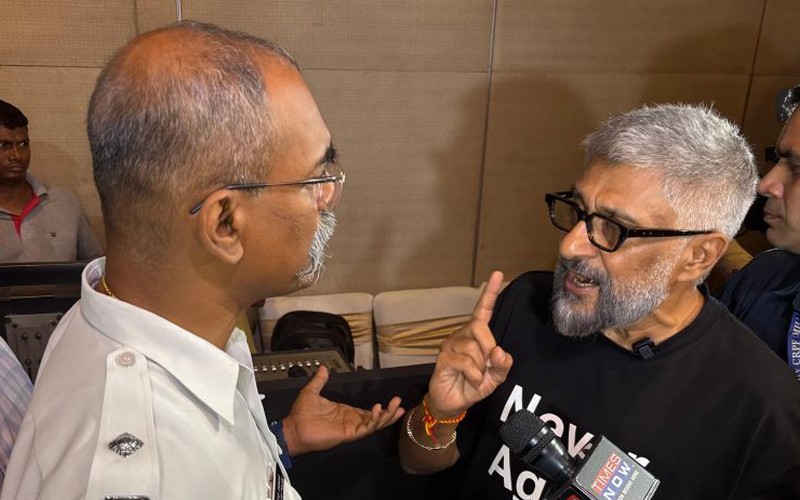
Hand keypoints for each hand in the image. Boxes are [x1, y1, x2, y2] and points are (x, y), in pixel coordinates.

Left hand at [282, 365, 404, 455]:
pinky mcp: (348, 433)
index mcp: (346, 412)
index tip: (393, 402)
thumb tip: (323, 368)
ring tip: (396, 406)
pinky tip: (379, 409)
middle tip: (400, 404)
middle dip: (390, 412)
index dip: (381, 409)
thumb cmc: (301, 414)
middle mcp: (351, 420)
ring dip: (386, 415)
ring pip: (374, 423)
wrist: (293, 428)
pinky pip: (365, 428)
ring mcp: (351, 427)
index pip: (368, 412)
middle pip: (376, 418)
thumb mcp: (312, 392)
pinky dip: (374, 420)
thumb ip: (319, 380)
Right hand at [426, 271, 511, 416]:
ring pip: (473, 348)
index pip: (483, 310)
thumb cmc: (473, 385)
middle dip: (489, 348)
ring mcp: (450, 344)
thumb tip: (500, 351)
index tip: (498, 273)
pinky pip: (465, 362)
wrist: (454, 402)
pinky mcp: (443, 357)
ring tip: (475, 376)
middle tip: (487, 365)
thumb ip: (503, 364)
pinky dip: (474, 375)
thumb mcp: (495, 377)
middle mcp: (462, 334)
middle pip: (480, 327)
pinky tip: (470, 380)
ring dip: (481, 367)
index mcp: (476, 335)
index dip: (491, 293)